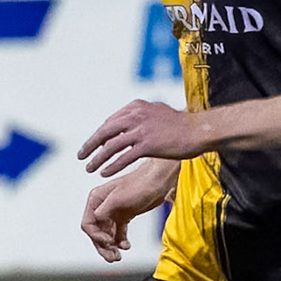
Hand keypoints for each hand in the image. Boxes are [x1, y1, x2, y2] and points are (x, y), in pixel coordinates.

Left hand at [78, 100, 210, 176]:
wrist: (198, 131)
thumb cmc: (181, 125)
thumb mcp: (158, 112)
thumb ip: (142, 115)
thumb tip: (130, 120)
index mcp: (136, 107)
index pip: (110, 122)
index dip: (99, 135)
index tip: (92, 145)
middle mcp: (135, 115)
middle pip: (105, 132)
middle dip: (90, 145)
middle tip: (81, 156)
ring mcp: (141, 130)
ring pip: (111, 146)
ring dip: (98, 159)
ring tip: (89, 168)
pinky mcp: (147, 145)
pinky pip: (124, 157)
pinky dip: (112, 166)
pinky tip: (105, 173)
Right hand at [82, 160, 178, 261]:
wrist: (159, 180)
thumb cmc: (139, 184)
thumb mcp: (118, 198)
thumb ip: (104, 210)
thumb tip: (95, 220)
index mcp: (96, 199)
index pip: (88, 224)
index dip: (96, 237)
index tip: (108, 243)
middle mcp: (102, 207)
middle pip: (97, 233)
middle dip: (103, 246)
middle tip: (113, 257)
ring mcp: (113, 212)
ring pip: (107, 235)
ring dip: (111, 247)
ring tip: (118, 257)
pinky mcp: (124, 216)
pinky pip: (118, 234)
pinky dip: (120, 242)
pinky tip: (126, 246)